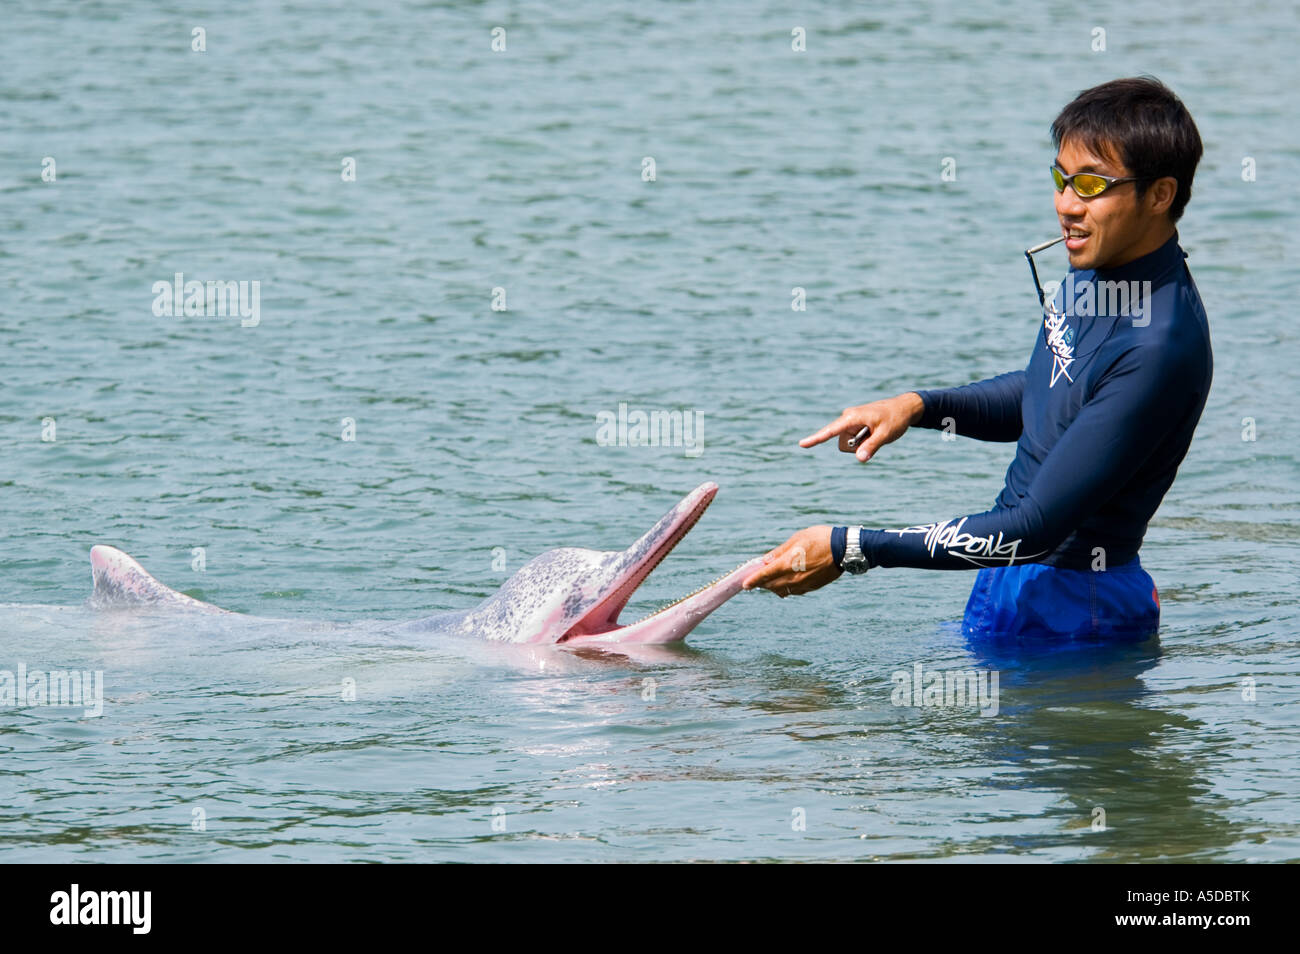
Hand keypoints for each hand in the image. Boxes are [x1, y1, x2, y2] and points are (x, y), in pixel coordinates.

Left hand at [741, 525, 842, 596]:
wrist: (844, 550)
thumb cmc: (819, 539)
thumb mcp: (797, 539)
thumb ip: (780, 551)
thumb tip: (766, 560)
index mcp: (787, 564)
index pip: (764, 575)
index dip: (753, 580)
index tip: (744, 584)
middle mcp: (793, 578)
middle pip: (771, 585)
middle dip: (762, 583)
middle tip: (757, 578)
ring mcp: (803, 585)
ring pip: (782, 590)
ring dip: (774, 586)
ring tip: (771, 578)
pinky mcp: (811, 587)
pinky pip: (794, 591)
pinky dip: (787, 587)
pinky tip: (787, 580)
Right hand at [799, 391, 924, 461]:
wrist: (904, 408)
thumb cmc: (895, 419)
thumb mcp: (886, 435)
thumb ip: (871, 447)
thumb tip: (859, 459)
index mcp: (852, 417)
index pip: (830, 431)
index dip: (815, 439)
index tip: (801, 444)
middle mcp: (848, 418)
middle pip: (843, 444)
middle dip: (856, 446)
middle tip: (875, 435)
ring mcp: (851, 422)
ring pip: (849, 444)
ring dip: (862, 443)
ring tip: (876, 432)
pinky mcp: (855, 425)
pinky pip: (855, 440)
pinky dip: (865, 441)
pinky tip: (875, 432)